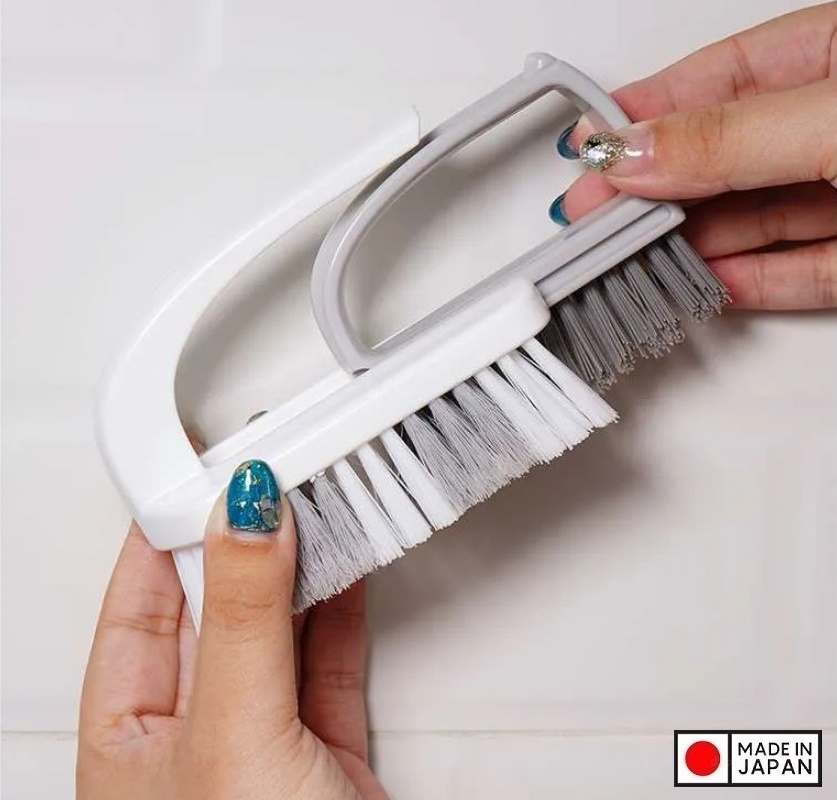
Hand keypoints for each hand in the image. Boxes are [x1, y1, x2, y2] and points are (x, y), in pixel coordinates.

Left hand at [77, 461, 386, 799]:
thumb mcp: (233, 735)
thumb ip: (242, 621)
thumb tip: (246, 520)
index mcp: (130, 740)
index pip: (137, 606)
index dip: (168, 533)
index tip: (203, 474)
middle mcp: (194, 734)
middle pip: (213, 608)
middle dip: (242, 542)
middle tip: (269, 480)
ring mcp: (263, 739)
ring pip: (277, 628)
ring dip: (300, 567)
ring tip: (314, 505)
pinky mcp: (326, 747)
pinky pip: (329, 656)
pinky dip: (342, 607)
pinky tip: (345, 565)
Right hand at [554, 2, 836, 309]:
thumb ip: (732, 138)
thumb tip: (637, 151)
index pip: (728, 75)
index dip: (652, 105)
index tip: (592, 136)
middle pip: (727, 156)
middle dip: (655, 185)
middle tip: (591, 209)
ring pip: (755, 218)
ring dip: (689, 242)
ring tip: (630, 255)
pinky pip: (797, 271)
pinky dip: (748, 284)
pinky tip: (703, 284)